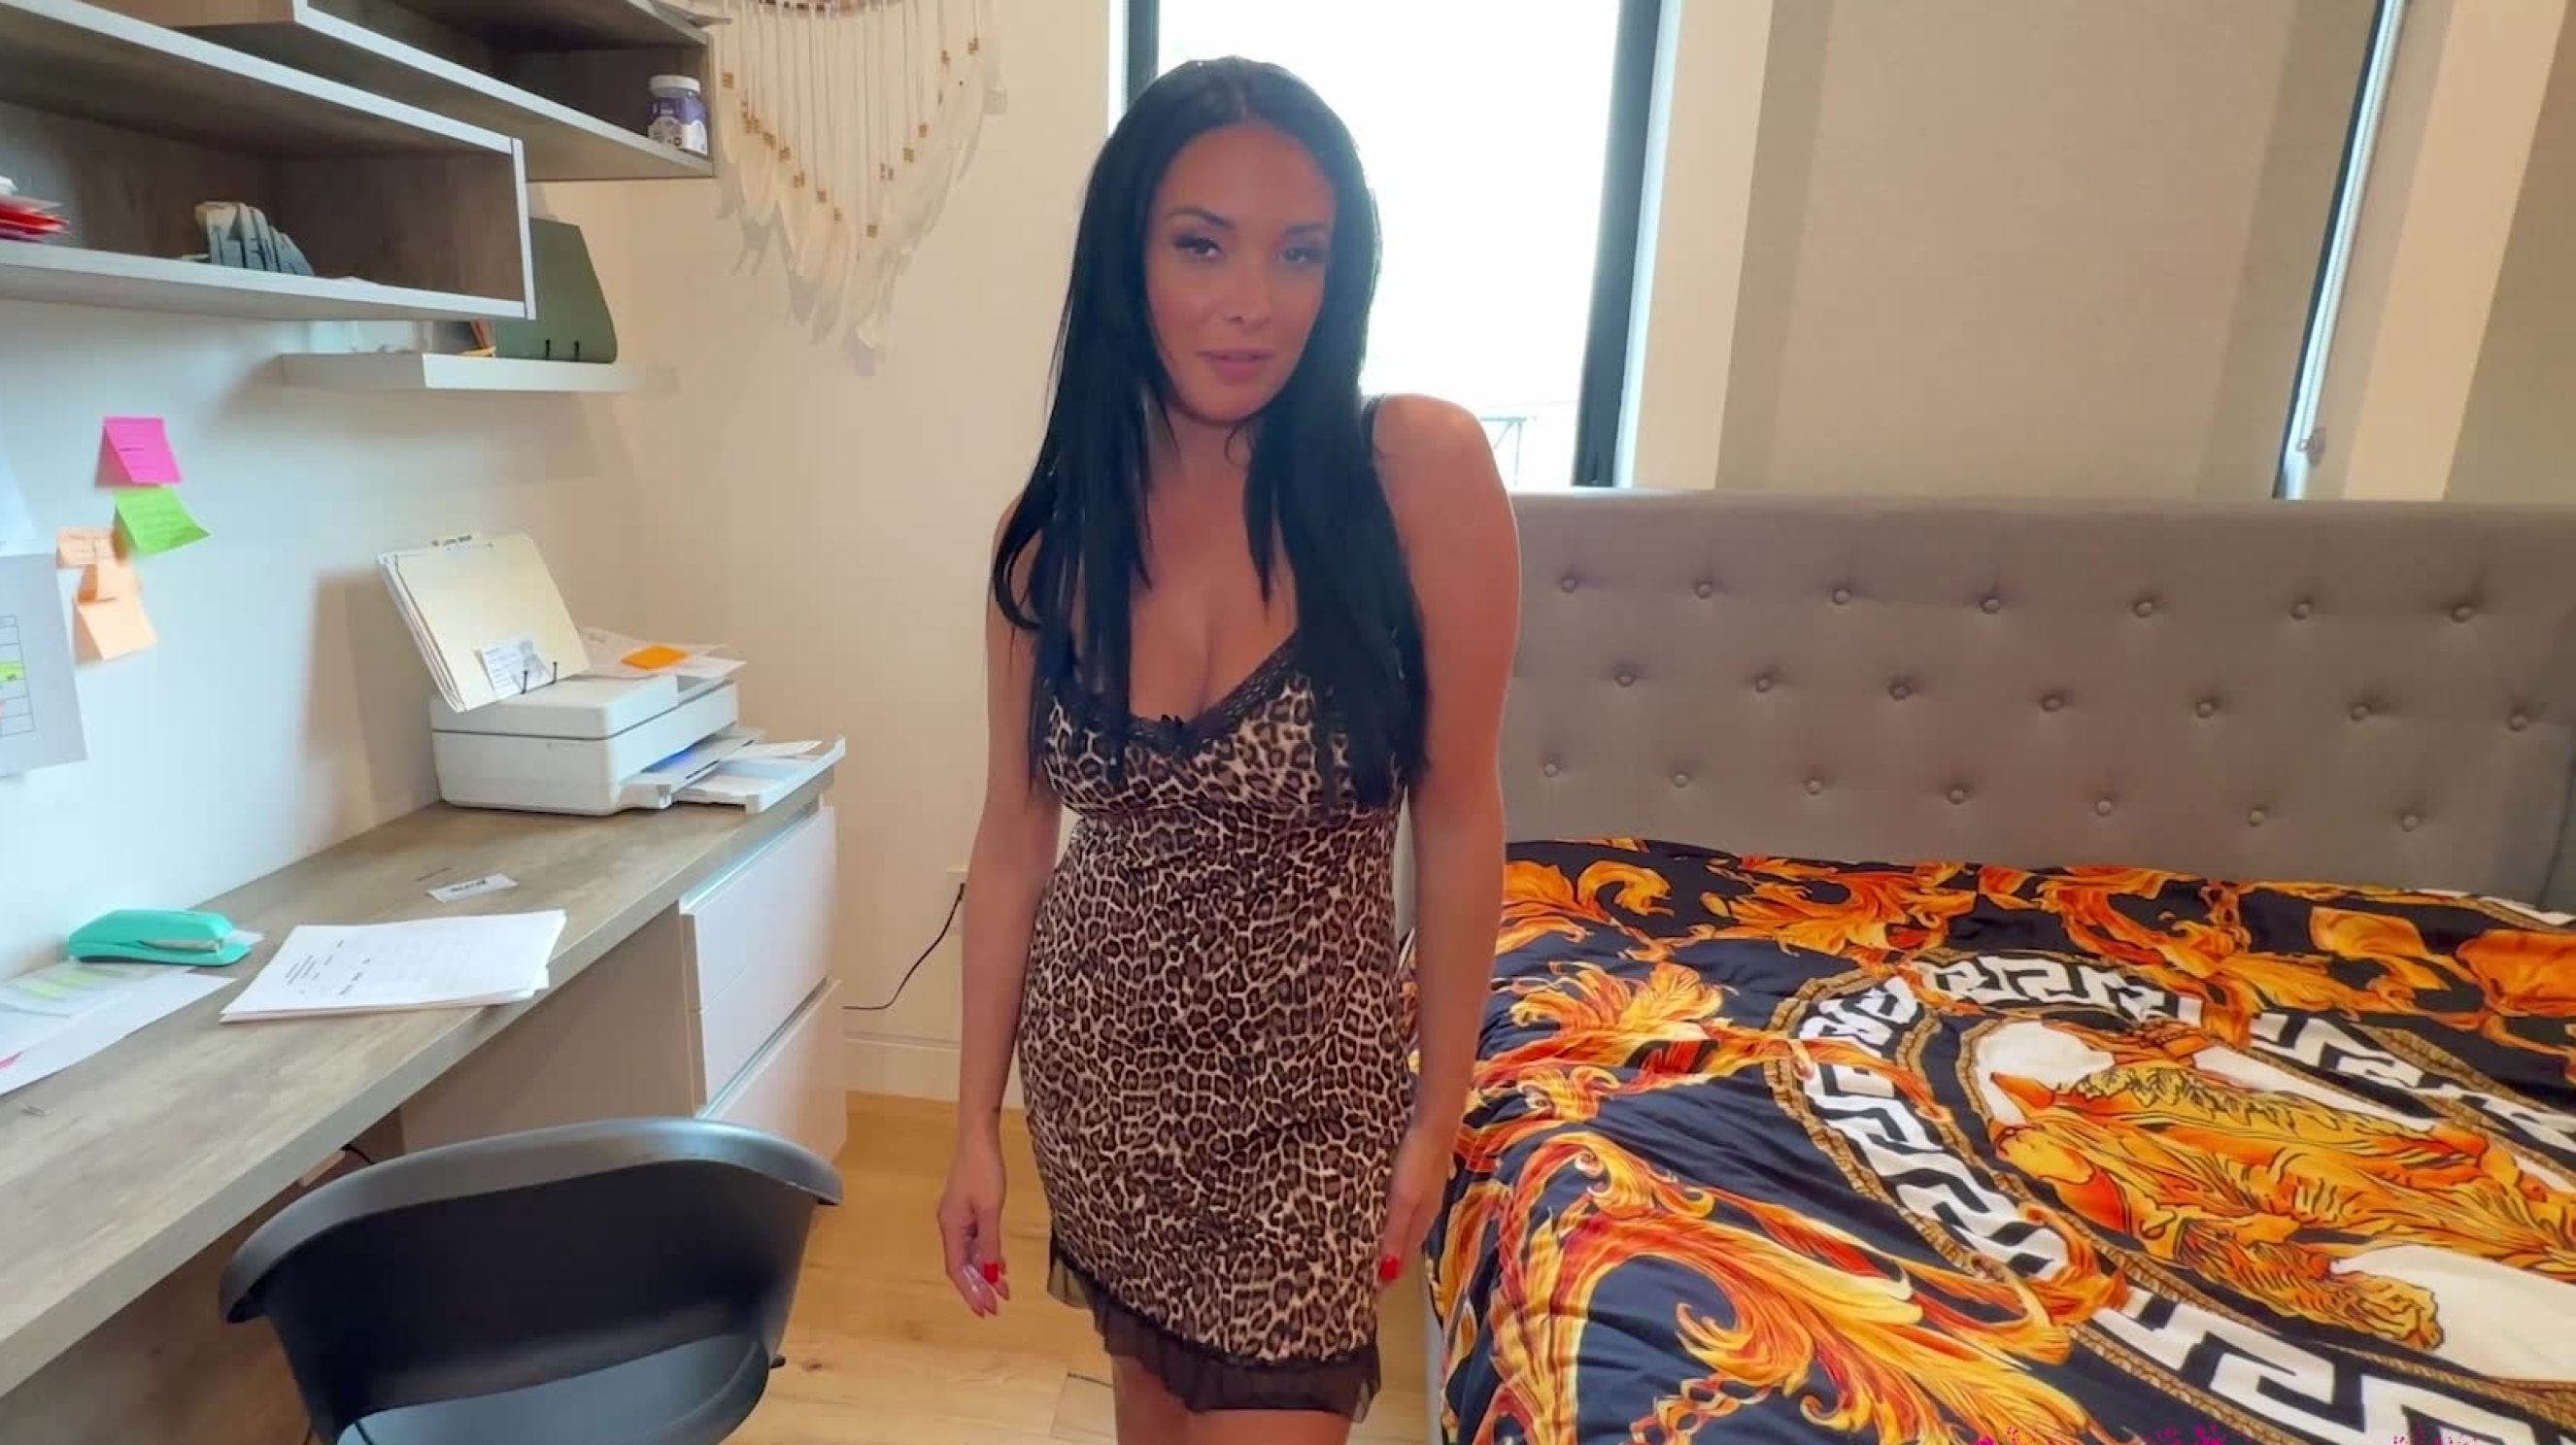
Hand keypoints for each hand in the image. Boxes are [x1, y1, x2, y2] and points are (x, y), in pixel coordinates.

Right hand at [937, 1132, 1011, 1315]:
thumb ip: (990, 1242)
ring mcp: (958, 1218)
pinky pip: (976, 1240)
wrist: (978, 1140)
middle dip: (978, 1287)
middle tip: (995, 1308)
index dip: (970, 1291)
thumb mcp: (990, 1210)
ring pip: (970, 1254)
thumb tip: (990, 1273)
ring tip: (1002, 1291)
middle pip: (962, 1265)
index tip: (985, 1309)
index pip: (957, 1269)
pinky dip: (987, 1255)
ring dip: (985, 1273)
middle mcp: (950, 1226)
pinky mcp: (967, 1209)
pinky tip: (999, 1265)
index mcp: (951, 1227)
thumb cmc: (983, 1171)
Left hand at [1372, 1121, 1450, 1290]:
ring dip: (1390, 1237)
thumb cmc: (1418, 1162)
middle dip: (1389, 1258)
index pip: (1404, 1257)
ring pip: (1404, 1223)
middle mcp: (1425, 1210)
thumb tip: (1388, 1274)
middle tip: (1364, 1272)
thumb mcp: (1404, 1201)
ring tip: (1369, 1246)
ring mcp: (1424, 1191)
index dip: (1388, 1274)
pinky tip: (1381, 1210)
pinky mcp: (1418, 1173)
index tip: (1368, 1290)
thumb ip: (1396, 1233)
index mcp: (1422, 1220)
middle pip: (1405, 1242)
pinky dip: (1391, 1216)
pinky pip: (1403, 1205)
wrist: (1435, 1121)